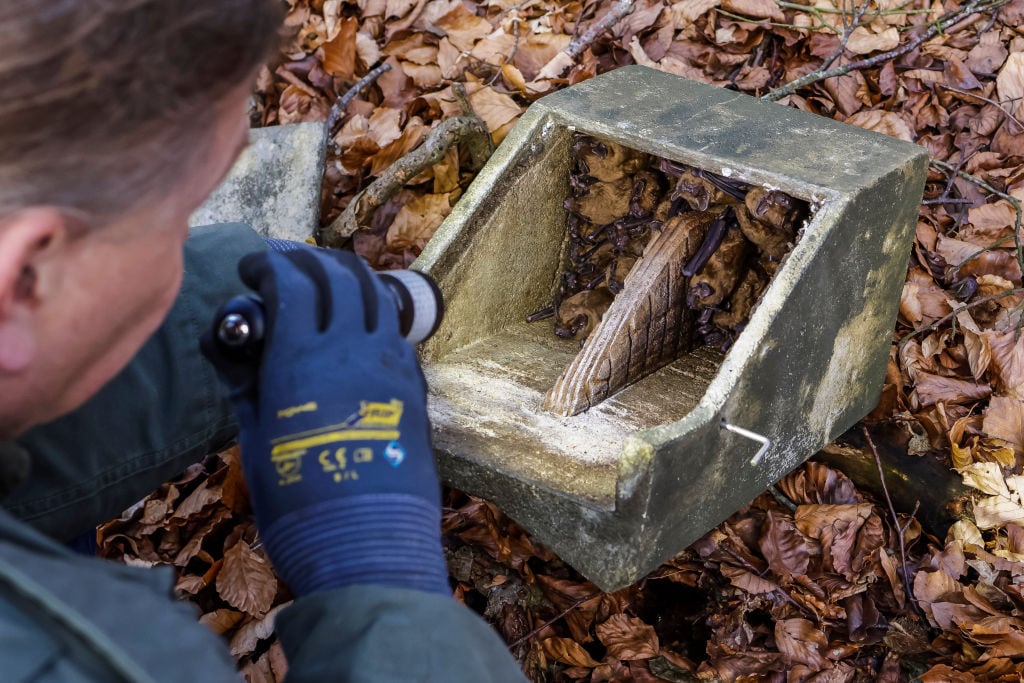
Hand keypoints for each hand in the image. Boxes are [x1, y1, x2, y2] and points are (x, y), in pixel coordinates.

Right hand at [201, 247, 447, 595]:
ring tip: (326, 279)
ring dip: (348, 276)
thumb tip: (232, 347)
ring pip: (376, 295)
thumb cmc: (298, 502)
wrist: (368, 543)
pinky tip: (359, 323)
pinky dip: (374, 311)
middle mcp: (353, 350)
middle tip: (286, 263)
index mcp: (304, 360)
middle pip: (339, 276)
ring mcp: (392, 365)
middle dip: (309, 259)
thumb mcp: (255, 440)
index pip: (292, 282)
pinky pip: (395, 330)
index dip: (269, 265)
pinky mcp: (414, 386)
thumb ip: (246, 384)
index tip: (251, 268)